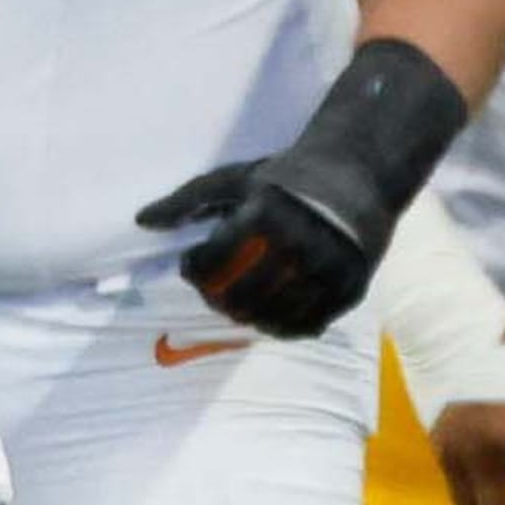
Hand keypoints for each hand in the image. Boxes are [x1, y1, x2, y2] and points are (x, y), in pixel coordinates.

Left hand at [138, 39, 466, 337]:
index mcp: (267, 214)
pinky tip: (271, 319)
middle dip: (218, 300)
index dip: (194, 270)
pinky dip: (284, 329)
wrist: (361, 176)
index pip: (214, 261)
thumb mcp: (236, 178)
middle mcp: (300, 244)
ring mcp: (328, 270)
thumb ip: (188, 199)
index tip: (193, 264)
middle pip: (241, 296)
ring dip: (249, 318)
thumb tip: (143, 222)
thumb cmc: (290, 176)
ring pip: (275, 316)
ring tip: (241, 307)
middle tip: (215, 292)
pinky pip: (309, 324)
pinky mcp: (349, 288)